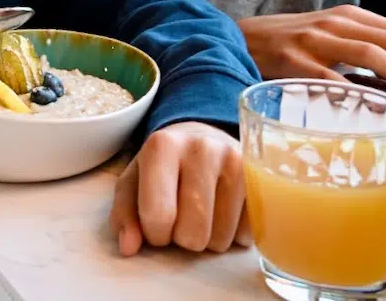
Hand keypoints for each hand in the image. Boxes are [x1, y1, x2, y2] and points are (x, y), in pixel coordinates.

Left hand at [109, 122, 249, 255]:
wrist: (202, 138)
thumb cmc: (162, 168)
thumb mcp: (133, 184)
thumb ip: (124, 215)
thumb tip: (128, 247)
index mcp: (162, 146)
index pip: (158, 216)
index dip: (154, 233)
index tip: (156, 223)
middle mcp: (202, 148)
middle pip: (192, 232)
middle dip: (182, 238)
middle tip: (181, 218)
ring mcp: (236, 161)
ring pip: (221, 238)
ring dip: (208, 239)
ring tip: (202, 214)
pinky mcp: (261, 179)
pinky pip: (247, 233)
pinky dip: (234, 235)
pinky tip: (224, 212)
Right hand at [238, 5, 385, 98]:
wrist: (235, 38)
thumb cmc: (286, 44)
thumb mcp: (329, 36)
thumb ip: (363, 51)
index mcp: (350, 17)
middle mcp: (337, 23)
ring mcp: (314, 41)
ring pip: (372, 54)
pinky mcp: (292, 62)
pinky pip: (332, 78)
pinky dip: (357, 92)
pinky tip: (377, 105)